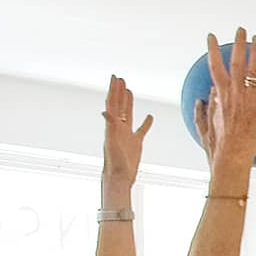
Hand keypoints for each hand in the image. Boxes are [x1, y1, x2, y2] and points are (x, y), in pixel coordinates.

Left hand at [101, 75, 152, 196]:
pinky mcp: (135, 143)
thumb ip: (109, 126)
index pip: (112, 103)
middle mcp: (118, 128)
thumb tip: (105, 111)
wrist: (119, 177)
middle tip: (120, 79)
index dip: (113, 90)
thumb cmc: (114, 163)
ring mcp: (127, 135)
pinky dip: (146, 122)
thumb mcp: (111, 143)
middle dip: (119, 92)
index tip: (115, 78)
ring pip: (128, 114)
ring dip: (128, 102)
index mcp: (112, 126)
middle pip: (118, 105)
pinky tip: (150, 117)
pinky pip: (141, 130)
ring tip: (129, 90)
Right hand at [192, 29, 255, 180]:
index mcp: (219, 93)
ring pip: (254, 67)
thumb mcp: (206, 124)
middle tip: (241, 30)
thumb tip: (205, 96)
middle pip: (236, 60)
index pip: (214, 65)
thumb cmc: (218, 144)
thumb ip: (206, 108)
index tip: (212, 38)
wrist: (232, 154)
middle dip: (238, 42)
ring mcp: (249, 97)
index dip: (212, 49)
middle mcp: (234, 91)